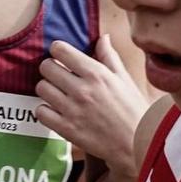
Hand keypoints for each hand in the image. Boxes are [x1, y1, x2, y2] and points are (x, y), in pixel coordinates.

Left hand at [34, 35, 148, 166]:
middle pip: (46, 67)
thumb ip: (109, 57)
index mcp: (96, 73)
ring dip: (47, 89)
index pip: (60, 50)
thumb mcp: (124, 79)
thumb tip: (102, 37)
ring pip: (41, 88)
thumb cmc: (134, 110)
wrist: (139, 144)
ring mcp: (72, 110)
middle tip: (59, 75)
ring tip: (58, 93)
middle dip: (51, 68)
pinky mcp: (67, 129)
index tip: (62, 57)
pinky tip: (55, 110)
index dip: (58, 51)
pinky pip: (41, 112)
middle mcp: (81, 89)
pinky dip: (45, 110)